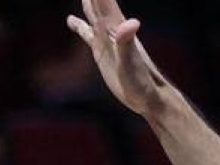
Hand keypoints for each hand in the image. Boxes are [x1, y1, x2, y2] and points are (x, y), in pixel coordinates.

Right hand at [67, 0, 162, 115]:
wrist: (148, 99)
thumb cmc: (142, 83)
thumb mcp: (131, 62)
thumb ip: (127, 42)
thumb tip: (132, 22)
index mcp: (116, 28)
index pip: (104, 1)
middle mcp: (111, 30)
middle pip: (98, 2)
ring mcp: (106, 40)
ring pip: (93, 14)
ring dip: (88, 2)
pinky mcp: (101, 53)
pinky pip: (87, 34)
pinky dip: (79, 25)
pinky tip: (71, 20)